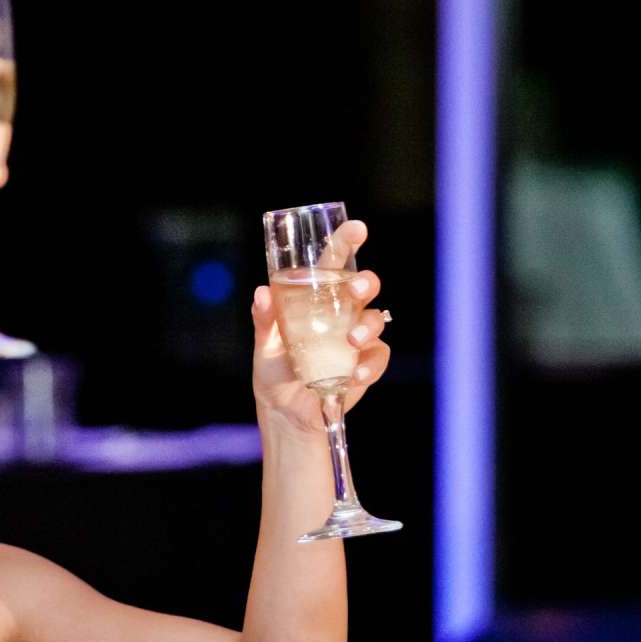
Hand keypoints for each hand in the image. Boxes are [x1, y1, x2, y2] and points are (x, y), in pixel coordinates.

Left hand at [249, 219, 391, 435]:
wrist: (286, 413)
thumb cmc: (274, 372)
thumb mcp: (264, 347)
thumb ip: (264, 321)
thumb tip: (261, 293)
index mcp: (315, 299)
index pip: (334, 264)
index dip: (347, 242)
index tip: (357, 228)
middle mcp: (340, 313)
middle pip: (364, 286)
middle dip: (366, 283)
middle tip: (356, 291)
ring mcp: (356, 338)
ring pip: (377, 319)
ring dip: (368, 326)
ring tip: (351, 341)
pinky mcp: (366, 364)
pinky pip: (379, 356)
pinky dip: (370, 363)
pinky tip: (354, 374)